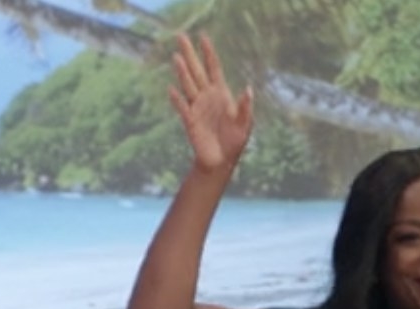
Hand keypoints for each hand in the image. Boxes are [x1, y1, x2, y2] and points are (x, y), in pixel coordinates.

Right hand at [167, 32, 253, 173]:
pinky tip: (171, 89)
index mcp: (221, 94)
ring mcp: (197, 107)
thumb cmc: (235, 142)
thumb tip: (248, 90)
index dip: (209, 53)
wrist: (221, 161)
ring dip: (182, 72)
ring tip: (176, 57)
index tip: (203, 36)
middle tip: (180, 35)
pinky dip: (177, 99)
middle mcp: (207, 97)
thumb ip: (245, 107)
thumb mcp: (245, 125)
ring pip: (188, 85)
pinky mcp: (190, 121)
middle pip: (196, 71)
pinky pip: (182, 107)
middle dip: (189, 53)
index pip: (213, 68)